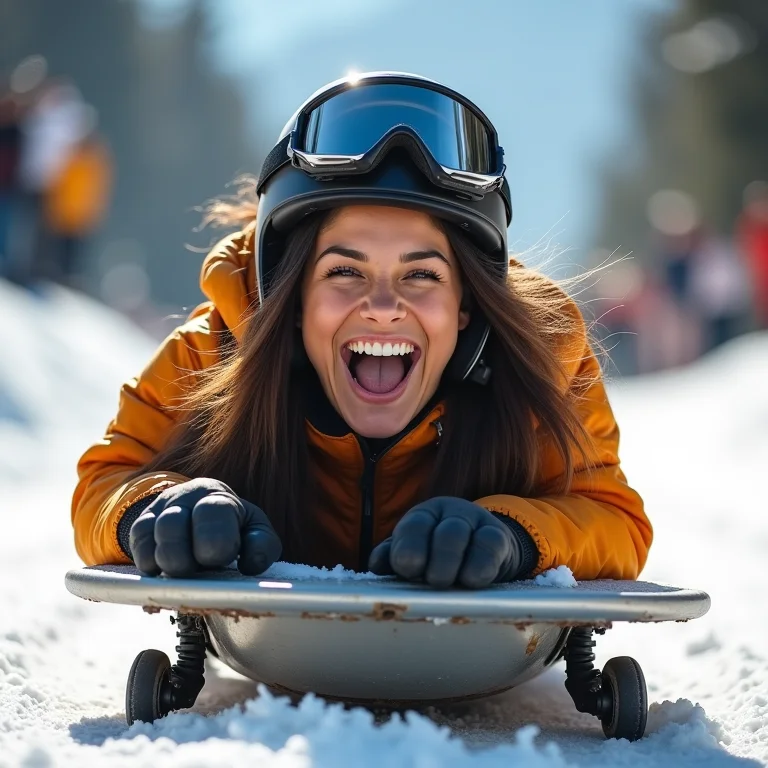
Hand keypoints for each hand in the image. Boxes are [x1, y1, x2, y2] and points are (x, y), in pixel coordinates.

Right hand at [129, 478, 281, 577]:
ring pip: (151, 535)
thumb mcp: (255, 531)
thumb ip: (262, 545)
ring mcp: (160, 510)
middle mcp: (185, 497)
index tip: (222, 559)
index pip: (212, 513)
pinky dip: (147, 563)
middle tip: (199, 569)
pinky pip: (136, 544)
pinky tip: (164, 572)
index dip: (216, 541)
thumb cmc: (234, 527)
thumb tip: (251, 564)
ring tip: (184, 573)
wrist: (202, 513)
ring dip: (167, 562)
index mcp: (218, 497)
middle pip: (172, 525)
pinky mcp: (142, 526)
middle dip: (185, 557)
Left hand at [368, 496, 526, 588]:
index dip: (409, 547)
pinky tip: (473, 581)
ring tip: (451, 583)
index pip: (415, 526)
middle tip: (433, 581)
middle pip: (443, 532)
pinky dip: (481, 565)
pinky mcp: (499, 537)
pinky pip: (490, 545)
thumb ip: (394, 557)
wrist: (483, 552)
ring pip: (462, 536)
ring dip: (454, 562)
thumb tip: (376, 565)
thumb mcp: (417, 554)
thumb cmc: (439, 556)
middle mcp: (450, 513)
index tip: (406, 569)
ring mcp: (476, 522)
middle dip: (438, 559)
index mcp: (424, 516)